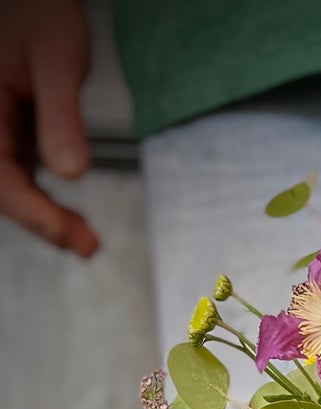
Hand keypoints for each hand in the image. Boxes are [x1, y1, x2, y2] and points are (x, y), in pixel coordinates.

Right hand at [0, 0, 95, 254]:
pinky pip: (17, 172)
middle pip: (2, 189)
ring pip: (10, 185)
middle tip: (86, 246)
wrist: (32, 0)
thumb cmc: (37, 10)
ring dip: (44, 215)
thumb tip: (70, 170)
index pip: (1, 179)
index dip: (35, 214)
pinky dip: (43, 196)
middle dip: (43, 222)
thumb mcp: (57, 58)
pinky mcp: (5, 131)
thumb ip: (61, 115)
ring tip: (84, 238)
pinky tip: (71, 215)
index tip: (71, 237)